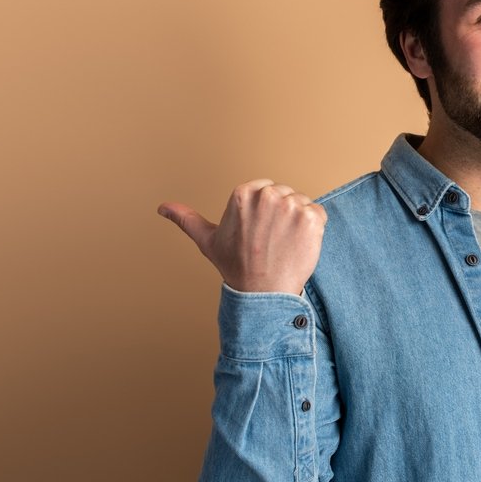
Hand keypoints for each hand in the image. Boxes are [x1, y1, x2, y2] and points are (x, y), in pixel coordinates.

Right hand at [158, 180, 326, 293]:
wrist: (262, 292)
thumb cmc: (236, 266)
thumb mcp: (207, 239)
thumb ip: (186, 219)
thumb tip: (162, 207)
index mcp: (242, 192)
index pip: (266, 189)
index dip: (265, 212)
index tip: (259, 231)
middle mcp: (267, 194)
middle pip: (286, 194)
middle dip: (282, 215)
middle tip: (271, 240)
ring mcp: (290, 205)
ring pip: (302, 203)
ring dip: (298, 222)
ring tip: (283, 244)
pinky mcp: (311, 218)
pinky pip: (318, 214)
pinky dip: (314, 230)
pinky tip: (298, 245)